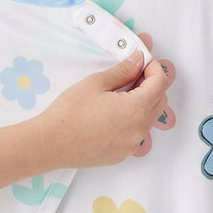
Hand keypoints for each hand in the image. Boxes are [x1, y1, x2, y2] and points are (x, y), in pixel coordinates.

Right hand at [38, 51, 168, 168]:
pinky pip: (137, 132)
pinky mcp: (122, 153)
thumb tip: (138, 59)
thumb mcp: (97, 82)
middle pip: (159, 101)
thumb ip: (123, 70)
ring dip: (143, 100)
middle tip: (134, 70)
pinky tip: (113, 110)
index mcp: (136, 109)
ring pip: (149, 117)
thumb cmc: (71, 111)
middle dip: (152, 82)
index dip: (154, 67)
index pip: (160, 83)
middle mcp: (140, 130)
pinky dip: (133, 117)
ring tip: (122, 89)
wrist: (52, 143)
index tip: (143, 58)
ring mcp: (132, 145)